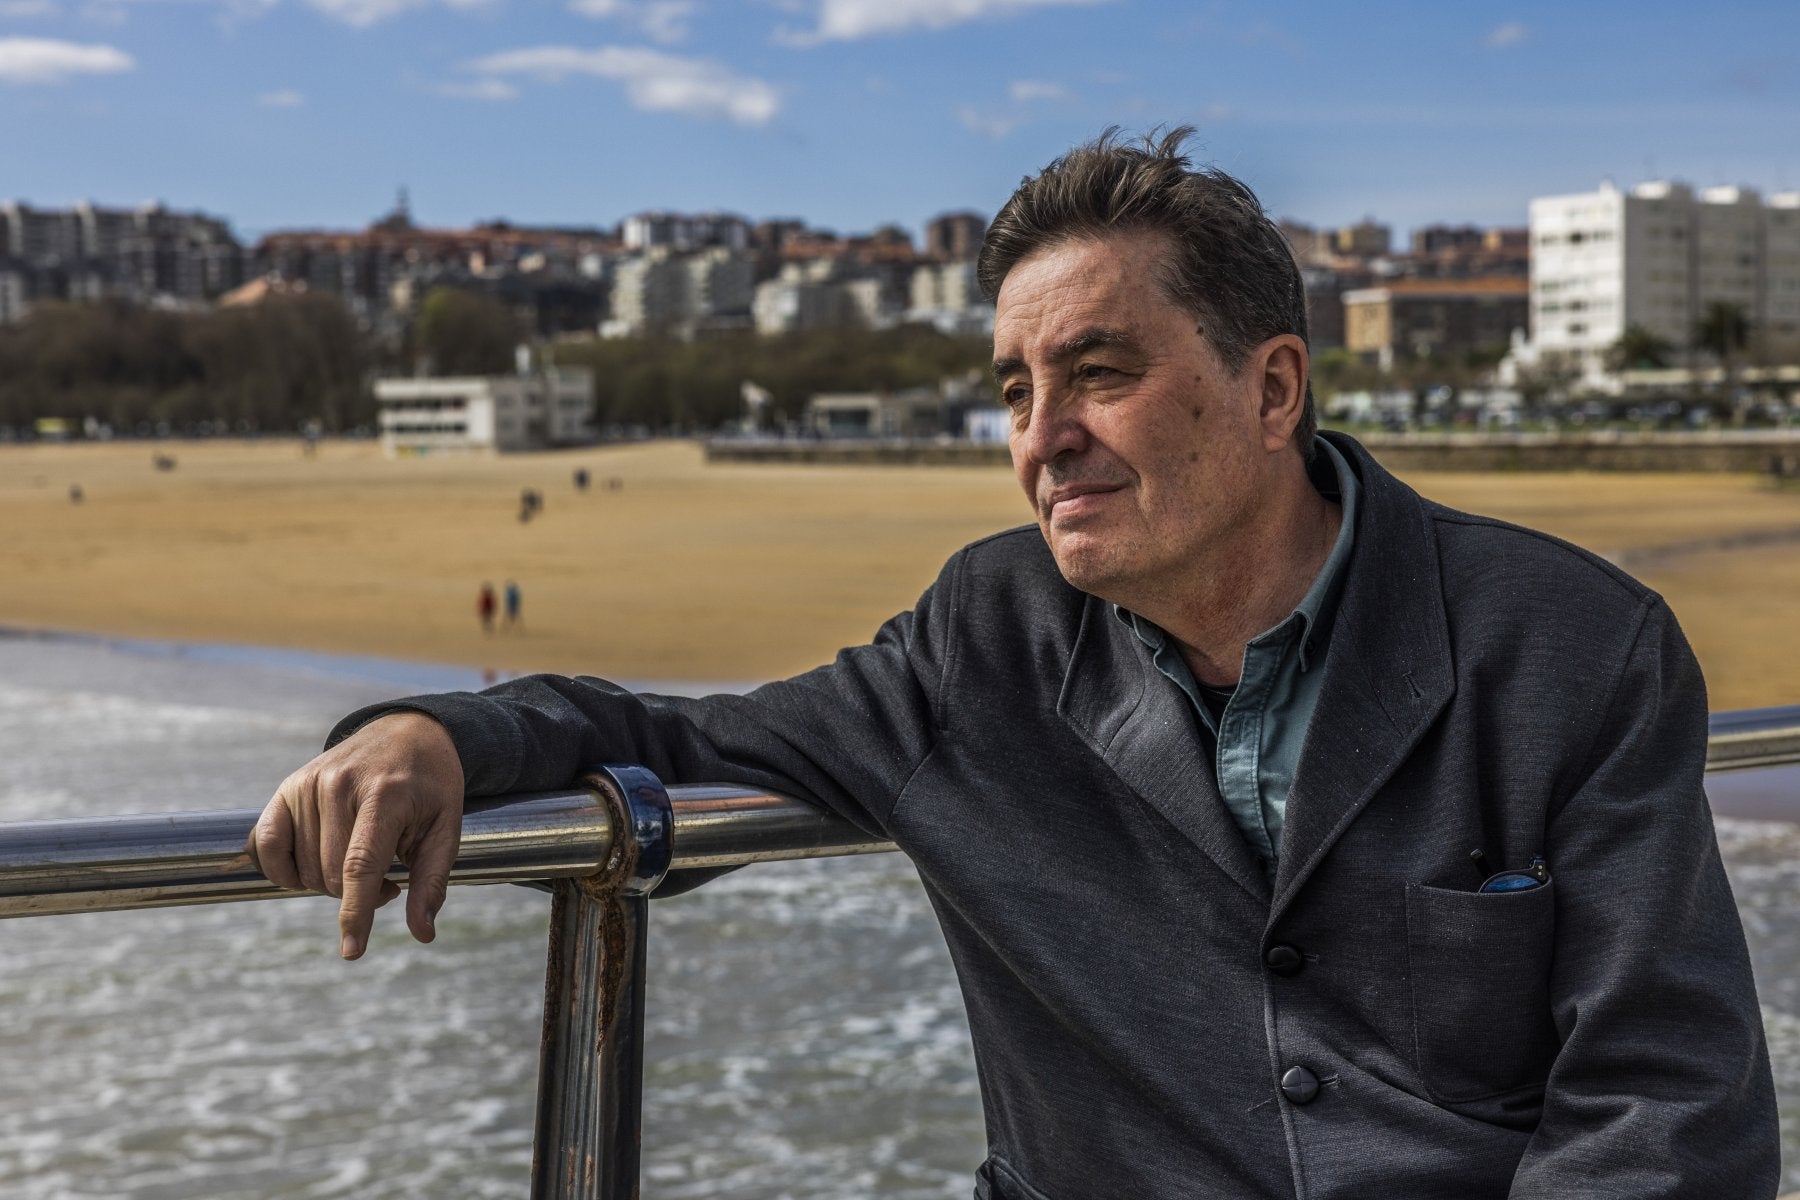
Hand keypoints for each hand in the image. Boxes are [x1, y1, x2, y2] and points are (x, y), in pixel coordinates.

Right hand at [251, 711, 464, 959]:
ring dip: (329, 881)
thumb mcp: (447, 828)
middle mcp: (340, 786)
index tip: (351, 951)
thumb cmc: (430, 787)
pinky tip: (311, 865)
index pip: (360, 866)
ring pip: (303, 869)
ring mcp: (308, 784)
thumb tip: (423, 934)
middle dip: (357, 894)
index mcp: (385, 796)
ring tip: (363, 858)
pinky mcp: (288, 787)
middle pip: (330, 876)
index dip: (355, 912)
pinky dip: (283, 869)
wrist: (407, 732)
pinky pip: (266, 845)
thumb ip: (433, 881)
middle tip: (390, 878)